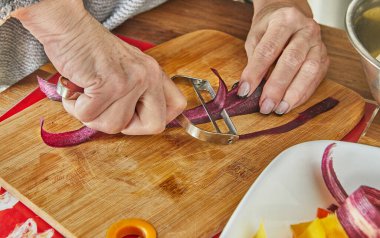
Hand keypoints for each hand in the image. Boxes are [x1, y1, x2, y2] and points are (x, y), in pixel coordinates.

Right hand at [14, 0, 185, 134]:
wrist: (68, 27)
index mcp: (154, 72)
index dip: (155, 118)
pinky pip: (90, 116)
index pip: (177, 106)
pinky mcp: (108, 85)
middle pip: (154, 125)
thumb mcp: (126, 68)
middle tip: (108, 108)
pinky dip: (76, 107)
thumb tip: (135, 121)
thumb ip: (138, 92)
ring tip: (86, 93)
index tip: (135, 114)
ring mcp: (130, 81)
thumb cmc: (91, 50)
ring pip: (115, 125)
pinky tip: (77, 89)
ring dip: (93, 115)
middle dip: (126, 125)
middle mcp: (148, 76)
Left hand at [239, 0, 328, 114]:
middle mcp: (306, 30)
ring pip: (309, 71)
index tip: (245, 91)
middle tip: (265, 106)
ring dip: (293, 94)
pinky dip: (302, 95)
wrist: (288, 17)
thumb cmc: (269, 29)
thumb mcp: (255, 37)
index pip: (268, 49)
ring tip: (279, 109)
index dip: (255, 72)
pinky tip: (289, 105)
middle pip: (292, 60)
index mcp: (284, 20)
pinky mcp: (324, 58)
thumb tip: (250, 88)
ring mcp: (318, 44)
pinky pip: (316, 79)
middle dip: (277, 87)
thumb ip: (254, 60)